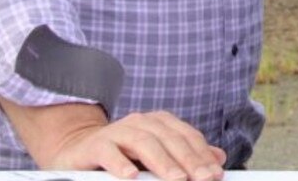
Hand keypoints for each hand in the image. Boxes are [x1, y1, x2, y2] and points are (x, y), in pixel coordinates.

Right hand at [44, 110, 224, 179]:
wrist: (79, 149)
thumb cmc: (124, 154)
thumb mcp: (157, 154)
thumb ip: (185, 155)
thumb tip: (218, 158)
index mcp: (160, 123)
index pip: (187, 137)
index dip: (202, 155)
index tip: (215, 174)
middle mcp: (141, 122)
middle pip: (169, 139)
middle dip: (188, 160)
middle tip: (202, 178)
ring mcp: (117, 131)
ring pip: (143, 143)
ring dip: (162, 162)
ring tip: (177, 179)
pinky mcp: (96, 144)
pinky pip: (109, 152)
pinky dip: (121, 164)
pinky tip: (131, 176)